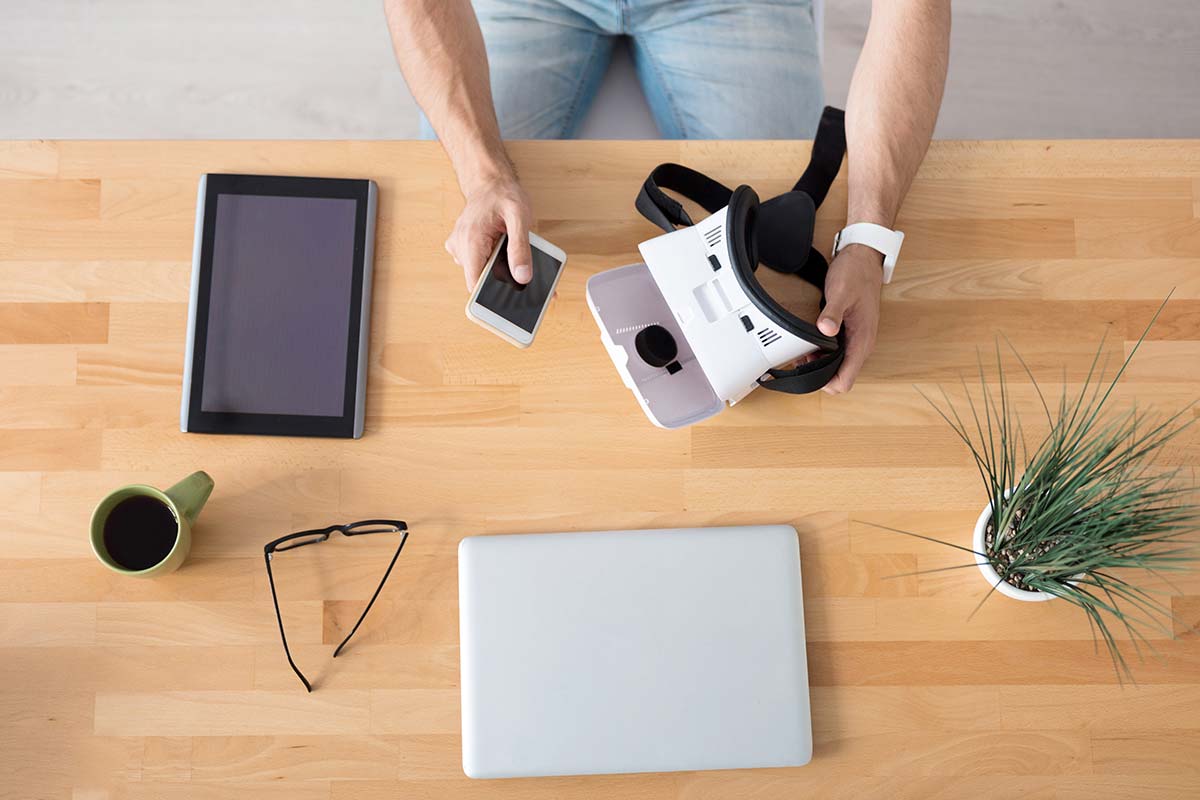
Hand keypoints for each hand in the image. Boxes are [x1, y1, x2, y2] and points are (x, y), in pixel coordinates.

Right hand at [445, 173, 533, 290]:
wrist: (490, 182)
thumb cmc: (504, 195)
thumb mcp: (519, 217)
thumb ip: (521, 248)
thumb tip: (523, 277)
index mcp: (470, 241)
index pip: (475, 284)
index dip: (492, 296)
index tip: (510, 301)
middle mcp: (459, 246)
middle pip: (480, 281)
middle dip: (502, 283)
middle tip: (523, 276)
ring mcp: (459, 248)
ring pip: (481, 274)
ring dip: (498, 272)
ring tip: (513, 256)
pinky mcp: (464, 249)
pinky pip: (479, 265)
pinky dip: (494, 264)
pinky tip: (504, 253)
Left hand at [816, 244, 883, 393]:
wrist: (865, 260)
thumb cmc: (856, 274)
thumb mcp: (841, 291)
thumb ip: (833, 312)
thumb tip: (826, 329)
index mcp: (862, 340)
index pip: (846, 380)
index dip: (826, 382)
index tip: (809, 374)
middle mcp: (861, 344)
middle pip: (841, 377)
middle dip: (820, 374)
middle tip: (801, 362)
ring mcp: (856, 340)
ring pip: (838, 366)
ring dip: (820, 365)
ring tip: (803, 354)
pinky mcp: (850, 333)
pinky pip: (837, 354)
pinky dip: (823, 354)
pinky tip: (811, 344)